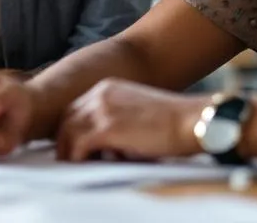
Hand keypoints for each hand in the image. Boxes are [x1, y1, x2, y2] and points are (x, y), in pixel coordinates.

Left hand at [55, 79, 201, 162]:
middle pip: (66, 119)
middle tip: (69, 161)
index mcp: (108, 88)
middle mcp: (101, 94)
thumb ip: (115, 123)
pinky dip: (79, 159)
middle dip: (65, 141)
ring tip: (79, 167)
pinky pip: (79, 146)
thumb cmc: (172, 123)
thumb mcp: (136, 115)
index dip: (71, 129)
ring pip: (68, 133)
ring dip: (70, 153)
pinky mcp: (107, 128)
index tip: (74, 147)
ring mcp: (102, 109)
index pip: (75, 109)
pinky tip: (89, 167)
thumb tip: (102, 148)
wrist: (191, 121)